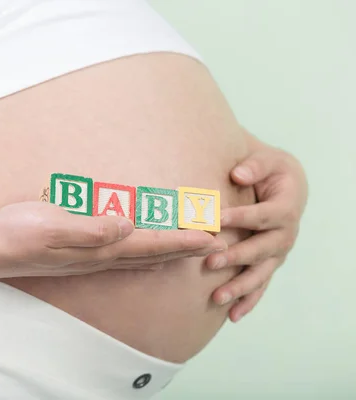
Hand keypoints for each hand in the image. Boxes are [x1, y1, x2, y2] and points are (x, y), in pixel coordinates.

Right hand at [0, 201, 227, 277]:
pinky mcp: (76, 252)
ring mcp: (86, 258)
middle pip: (150, 254)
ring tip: (188, 245)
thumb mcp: (49, 225)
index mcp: (95, 250)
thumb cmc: (14, 232)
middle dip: (183, 248)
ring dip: (165, 250)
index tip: (212, 235)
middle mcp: (96, 257)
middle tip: (215, 242)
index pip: (148, 246)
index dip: (181, 241)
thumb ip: (89, 228)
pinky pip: (120, 252)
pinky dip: (141, 250)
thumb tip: (128, 226)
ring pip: (137, 255)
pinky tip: (142, 248)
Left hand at [205, 146, 307, 321]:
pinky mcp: (269, 264)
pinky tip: (232, 315)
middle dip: (236, 257)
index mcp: (286, 208)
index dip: (242, 217)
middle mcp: (285, 235)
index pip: (263, 215)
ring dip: (239, 287)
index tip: (217, 219)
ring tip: (217, 298)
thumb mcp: (267, 160)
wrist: (284, 186)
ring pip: (260, 273)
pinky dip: (248, 301)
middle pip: (261, 249)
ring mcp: (277, 253)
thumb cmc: (271, 171)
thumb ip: (254, 165)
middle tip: (209, 263)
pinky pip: (260, 285)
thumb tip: (238, 174)